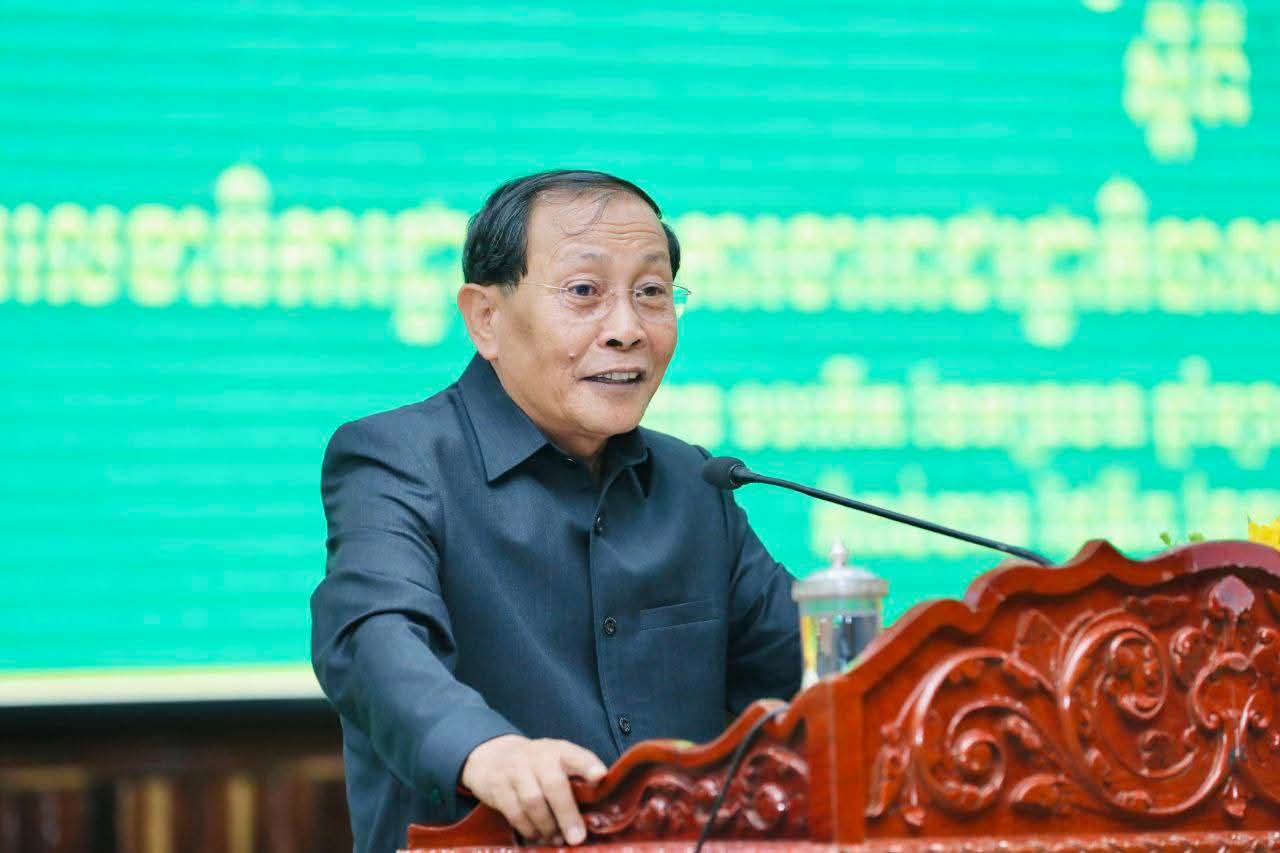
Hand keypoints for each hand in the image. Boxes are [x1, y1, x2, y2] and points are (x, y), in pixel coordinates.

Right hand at [460, 734, 606, 845]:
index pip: (576, 755)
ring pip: (533, 801)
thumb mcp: (557, 763)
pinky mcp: (497, 787)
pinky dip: (529, 829)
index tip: (600, 776)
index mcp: (559, 751)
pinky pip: (515, 813)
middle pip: (554, 784)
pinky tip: (538, 836)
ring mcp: (515, 770)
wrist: (494, 756)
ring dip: (547, 826)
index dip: (588, 765)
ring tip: (557, 840)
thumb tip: (596, 814)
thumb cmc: (537, 766)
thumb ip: (576, 780)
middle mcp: (538, 757)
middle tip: (577, 838)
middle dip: (567, 813)